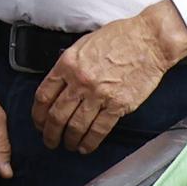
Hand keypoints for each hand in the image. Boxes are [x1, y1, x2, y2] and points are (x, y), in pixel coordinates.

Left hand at [31, 1, 186, 153]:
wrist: (149, 40)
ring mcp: (99, 94)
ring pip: (76, 126)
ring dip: (69, 140)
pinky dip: (89, 142)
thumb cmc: (119, 38)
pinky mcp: (118, 105)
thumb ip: (69, 65)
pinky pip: (99, 130)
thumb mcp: (83, 44)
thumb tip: (59, 84)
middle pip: (56, 115)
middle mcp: (80, 81)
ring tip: (67, 145)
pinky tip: (85, 147)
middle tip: (49, 140)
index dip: (37, 114)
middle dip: (50, 133)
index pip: (43, 95)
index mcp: (68, 64)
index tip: (38, 123)